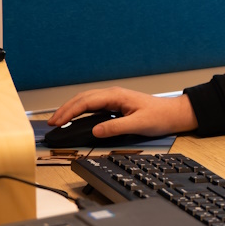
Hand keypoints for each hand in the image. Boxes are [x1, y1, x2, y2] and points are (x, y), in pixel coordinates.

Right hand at [46, 86, 197, 138]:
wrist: (173, 114)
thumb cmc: (160, 116)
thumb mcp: (138, 124)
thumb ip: (115, 127)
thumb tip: (95, 131)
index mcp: (116, 96)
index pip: (86, 101)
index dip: (69, 111)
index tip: (57, 121)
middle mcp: (113, 95)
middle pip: (82, 99)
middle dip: (65, 109)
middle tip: (51, 122)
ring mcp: (114, 99)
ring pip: (86, 101)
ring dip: (71, 110)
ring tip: (59, 120)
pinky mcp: (116, 105)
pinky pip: (93, 106)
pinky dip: (81, 111)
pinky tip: (76, 118)